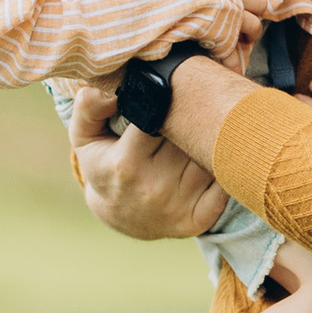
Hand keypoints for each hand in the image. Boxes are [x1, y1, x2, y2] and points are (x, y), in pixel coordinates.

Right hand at [70, 91, 231, 241]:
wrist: (120, 215)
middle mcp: (154, 187)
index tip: (172, 97)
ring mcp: (178, 206)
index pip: (161, 119)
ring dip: (211, 142)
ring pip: (211, 156)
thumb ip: (88, 108)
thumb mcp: (86, 137)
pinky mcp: (198, 220)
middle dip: (192, 120)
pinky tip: (213, 161)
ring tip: (199, 135)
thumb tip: (106, 92)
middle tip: (188, 114)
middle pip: (189, 136)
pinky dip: (225, 168)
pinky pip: (226, 183)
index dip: (171, 103)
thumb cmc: (104, 166)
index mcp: (126, 163)